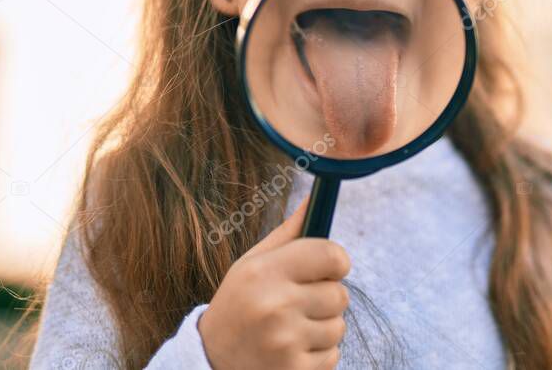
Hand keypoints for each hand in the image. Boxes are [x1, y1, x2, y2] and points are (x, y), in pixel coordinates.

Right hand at [198, 196, 349, 368]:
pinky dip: (319, 354)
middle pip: (340, 293)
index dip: (336, 262)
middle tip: (299, 304)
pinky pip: (334, 355)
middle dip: (326, 298)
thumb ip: (289, 234)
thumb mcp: (252, 264)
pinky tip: (291, 350)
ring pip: (339, 326)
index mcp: (264, 272)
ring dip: (323, 327)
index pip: (332, 256)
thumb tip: (316, 198)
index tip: (328, 268)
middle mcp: (275, 305)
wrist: (211, 360)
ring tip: (292, 329)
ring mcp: (285, 342)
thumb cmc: (239, 304)